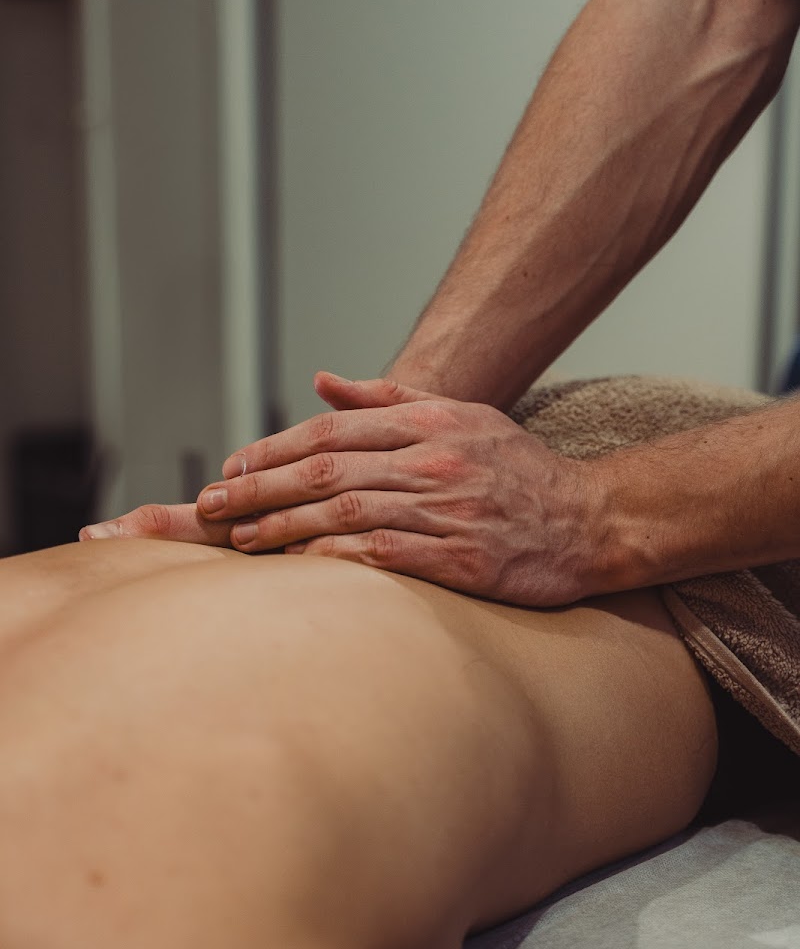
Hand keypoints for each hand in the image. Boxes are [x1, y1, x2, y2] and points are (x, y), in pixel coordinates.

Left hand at [81, 372, 598, 604]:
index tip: (234, 465)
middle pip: (326, 468)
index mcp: (429, 422)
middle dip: (259, 485)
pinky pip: (382, 557)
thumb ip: (387, 397)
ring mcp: (446, 509)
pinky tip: (297, 569)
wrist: (593, 521)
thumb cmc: (520, 472)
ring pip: (344, 512)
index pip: (333, 428)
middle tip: (211, 502)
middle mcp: (433, 460)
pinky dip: (333, 561)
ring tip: (239, 539)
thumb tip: (319, 379)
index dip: (275, 446)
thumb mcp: (460, 415)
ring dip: (283, 526)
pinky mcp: (461, 559)